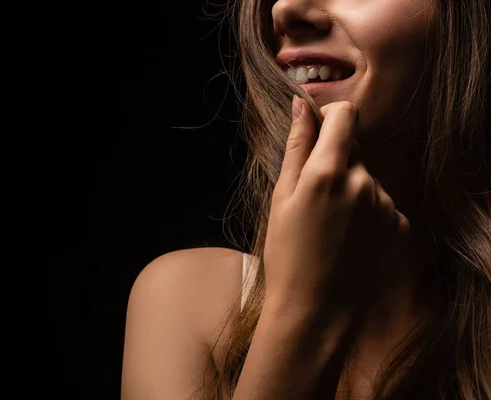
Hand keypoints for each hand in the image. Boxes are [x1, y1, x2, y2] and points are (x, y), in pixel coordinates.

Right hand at [263, 97, 409, 317]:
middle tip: (315, 199)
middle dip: (336, 163)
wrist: (316, 309)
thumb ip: (297, 147)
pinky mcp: (401, 226)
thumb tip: (302, 106)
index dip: (332, 117)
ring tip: (332, 226)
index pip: (347, 115)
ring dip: (352, 190)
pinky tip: (350, 239)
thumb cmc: (288, 254)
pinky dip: (368, 213)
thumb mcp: (281, 198)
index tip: (319, 134)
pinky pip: (382, 203)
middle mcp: (365, 183)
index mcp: (329, 172)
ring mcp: (387, 205)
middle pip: (355, 151)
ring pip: (368, 179)